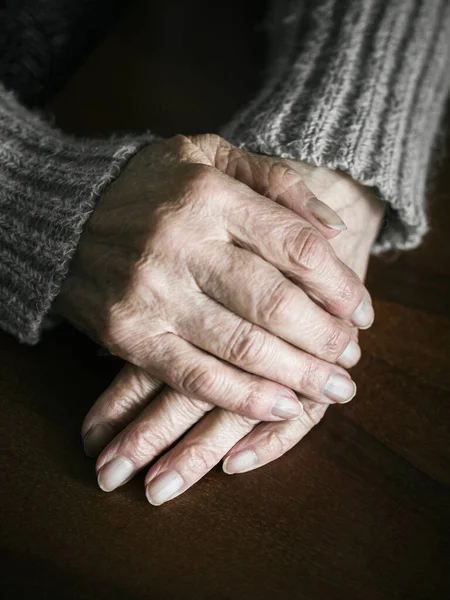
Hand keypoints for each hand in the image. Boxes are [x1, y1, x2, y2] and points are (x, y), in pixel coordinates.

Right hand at [82, 156, 383, 503]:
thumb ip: (277, 183)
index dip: (340, 286)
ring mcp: (152, 295)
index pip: (296, 247)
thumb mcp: (209, 157)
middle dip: (326, 339)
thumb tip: (334, 230)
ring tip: (335, 390)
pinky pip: (196, 377)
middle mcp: (182, 245)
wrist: (62, 217)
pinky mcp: (128, 335)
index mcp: (209, 196)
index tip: (362, 312)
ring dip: (299, 376)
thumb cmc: (149, 188)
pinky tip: (281, 407)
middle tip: (353, 360)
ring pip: (242, 346)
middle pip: (276, 303)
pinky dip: (244, 399)